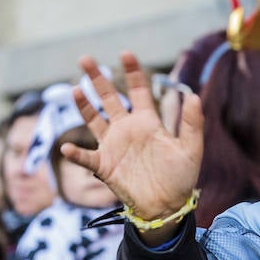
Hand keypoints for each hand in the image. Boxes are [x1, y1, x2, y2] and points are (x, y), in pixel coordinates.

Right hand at [62, 53, 202, 235]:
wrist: (167, 206)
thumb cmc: (180, 177)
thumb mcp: (190, 149)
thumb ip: (191, 123)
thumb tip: (193, 94)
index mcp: (148, 122)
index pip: (139, 91)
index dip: (133, 72)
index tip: (126, 53)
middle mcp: (127, 129)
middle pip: (110, 98)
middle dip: (98, 79)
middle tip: (85, 58)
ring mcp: (113, 146)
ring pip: (93, 119)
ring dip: (84, 106)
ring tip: (75, 89)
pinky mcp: (104, 166)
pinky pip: (86, 157)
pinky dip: (76, 153)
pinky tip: (67, 147)